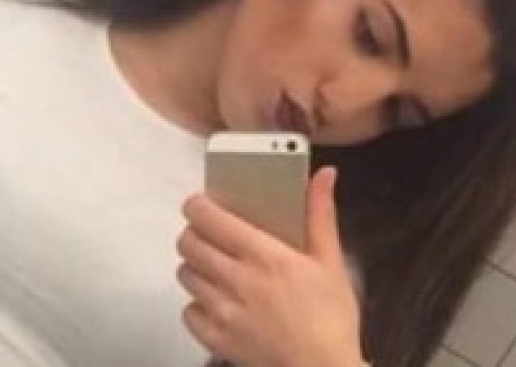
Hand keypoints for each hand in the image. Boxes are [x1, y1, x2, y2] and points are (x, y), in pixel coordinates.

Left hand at [176, 166, 365, 366]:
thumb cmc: (330, 316)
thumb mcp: (330, 260)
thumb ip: (320, 213)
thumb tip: (324, 175)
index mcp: (263, 255)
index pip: (209, 218)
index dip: (197, 205)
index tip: (201, 203)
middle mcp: (236, 280)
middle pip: (189, 242)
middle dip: (193, 232)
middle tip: (209, 233)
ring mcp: (223, 312)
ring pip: (186, 274)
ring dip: (194, 264)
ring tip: (214, 265)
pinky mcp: (217, 339)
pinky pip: (188, 311)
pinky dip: (196, 302)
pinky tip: (216, 300)